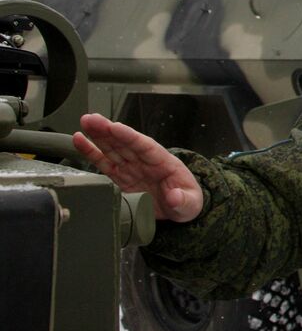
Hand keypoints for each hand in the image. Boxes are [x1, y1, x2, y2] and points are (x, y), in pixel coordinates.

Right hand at [73, 113, 203, 221]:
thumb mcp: (191, 204)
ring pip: (113, 148)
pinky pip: (104, 163)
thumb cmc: (187, 202)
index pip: (146, 146)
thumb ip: (184, 200)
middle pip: (125, 143)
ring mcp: (131, 168)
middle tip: (91, 119)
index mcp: (164, 163)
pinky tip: (79, 140)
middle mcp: (145, 161)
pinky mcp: (120, 177)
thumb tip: (174, 197)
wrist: (178, 211)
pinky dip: (91, 152)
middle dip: (108, 130)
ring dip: (98, 135)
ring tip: (85, 122)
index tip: (115, 127)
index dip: (130, 137)